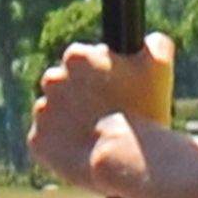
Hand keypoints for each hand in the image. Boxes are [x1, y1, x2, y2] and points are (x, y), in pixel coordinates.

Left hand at [26, 33, 176, 195]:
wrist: (123, 156)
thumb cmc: (144, 108)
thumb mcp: (160, 68)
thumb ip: (156, 45)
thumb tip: (152, 41)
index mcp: (77, 57)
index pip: (82, 60)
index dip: (98, 76)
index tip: (111, 90)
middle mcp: (52, 80)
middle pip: (63, 85)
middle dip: (78, 97)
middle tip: (103, 114)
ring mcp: (42, 112)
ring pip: (54, 114)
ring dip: (67, 121)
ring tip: (93, 136)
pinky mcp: (37, 141)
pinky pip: (46, 142)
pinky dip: (59, 148)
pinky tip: (80, 153)